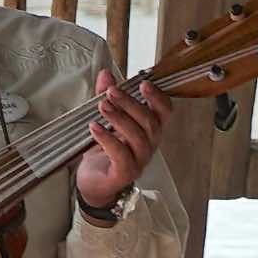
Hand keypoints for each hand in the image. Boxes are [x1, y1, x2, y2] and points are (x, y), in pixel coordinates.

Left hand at [76, 70, 169, 213]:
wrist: (93, 183)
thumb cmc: (104, 152)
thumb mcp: (105, 119)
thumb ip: (107, 97)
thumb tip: (106, 75)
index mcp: (149, 130)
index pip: (164, 112)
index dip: (158, 97)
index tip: (143, 83)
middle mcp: (148, 145)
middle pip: (150, 122)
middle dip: (130, 103)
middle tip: (112, 91)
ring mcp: (139, 161)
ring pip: (138, 138)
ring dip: (119, 118)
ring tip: (102, 106)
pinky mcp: (125, 174)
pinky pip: (121, 155)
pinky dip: (107, 139)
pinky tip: (94, 128)